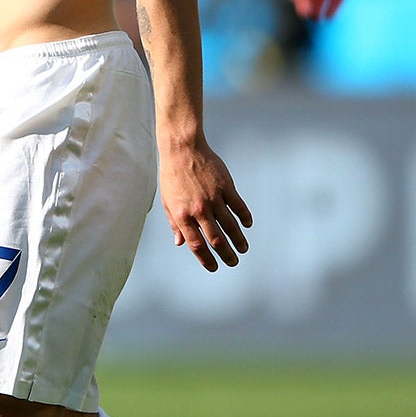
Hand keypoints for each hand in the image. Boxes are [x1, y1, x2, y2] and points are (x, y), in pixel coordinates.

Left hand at [160, 135, 252, 270]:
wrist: (182, 149)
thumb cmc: (172, 176)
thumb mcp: (168, 202)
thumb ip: (175, 224)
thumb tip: (180, 243)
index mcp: (182, 215)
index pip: (196, 245)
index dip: (206, 259)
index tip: (213, 267)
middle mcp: (199, 210)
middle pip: (216, 239)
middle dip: (226, 255)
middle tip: (233, 262)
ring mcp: (214, 198)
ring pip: (230, 226)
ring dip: (238, 240)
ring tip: (243, 249)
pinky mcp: (225, 186)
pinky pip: (238, 206)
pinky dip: (244, 218)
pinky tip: (247, 225)